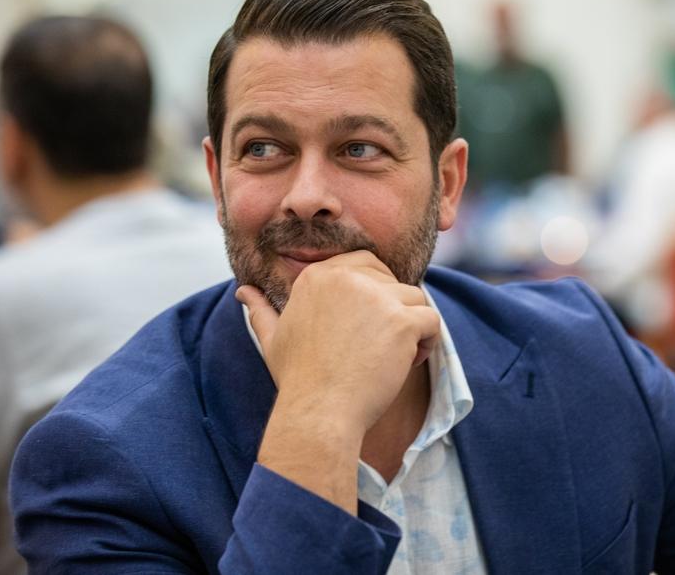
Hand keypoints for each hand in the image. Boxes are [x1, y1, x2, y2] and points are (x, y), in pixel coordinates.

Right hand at [235, 250, 438, 512]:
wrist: (318, 413)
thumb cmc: (297, 380)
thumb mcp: (273, 338)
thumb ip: (261, 310)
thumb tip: (242, 291)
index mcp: (319, 276)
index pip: (364, 263)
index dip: (375, 291)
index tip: (367, 325)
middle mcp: (347, 278)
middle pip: (392, 279)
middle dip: (394, 308)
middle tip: (381, 344)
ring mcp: (377, 298)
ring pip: (415, 299)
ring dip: (412, 327)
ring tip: (394, 357)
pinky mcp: (401, 321)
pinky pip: (432, 320)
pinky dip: (428, 341)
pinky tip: (408, 362)